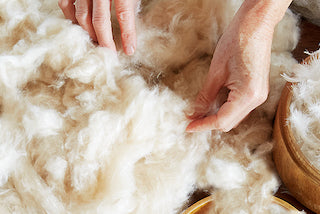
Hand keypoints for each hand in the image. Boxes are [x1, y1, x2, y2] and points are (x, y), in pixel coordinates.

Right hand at [58, 0, 137, 54]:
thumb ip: (129, 7)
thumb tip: (127, 34)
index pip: (124, 13)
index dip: (128, 34)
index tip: (129, 51)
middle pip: (99, 19)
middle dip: (105, 40)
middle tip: (109, 54)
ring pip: (81, 16)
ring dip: (89, 33)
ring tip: (97, 43)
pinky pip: (65, 5)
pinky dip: (72, 19)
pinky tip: (81, 28)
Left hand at [186, 3, 275, 131]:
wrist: (255, 25)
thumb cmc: (235, 43)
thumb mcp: (215, 73)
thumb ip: (205, 97)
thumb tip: (193, 113)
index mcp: (248, 96)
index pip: (222, 121)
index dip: (203, 125)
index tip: (188, 127)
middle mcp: (257, 100)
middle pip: (229, 122)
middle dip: (209, 122)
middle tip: (191, 118)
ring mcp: (259, 95)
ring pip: (235, 116)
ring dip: (217, 116)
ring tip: (199, 111)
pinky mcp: (257, 90)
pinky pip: (239, 107)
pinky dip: (225, 108)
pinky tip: (213, 103)